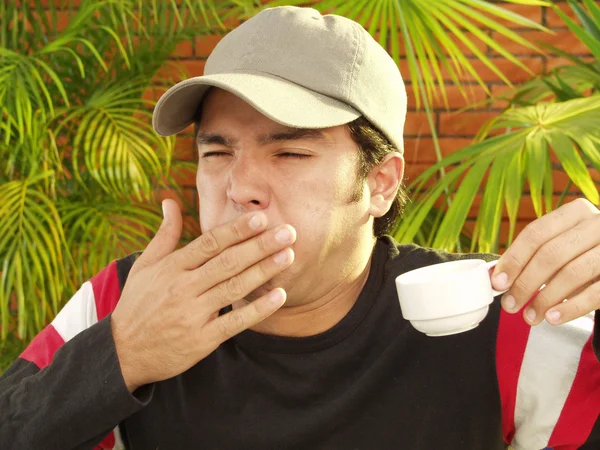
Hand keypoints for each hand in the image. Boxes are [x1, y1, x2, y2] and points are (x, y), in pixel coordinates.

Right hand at [111, 199, 295, 391]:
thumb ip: (164, 234)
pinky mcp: (201, 340)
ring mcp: (193, 314)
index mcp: (172, 267)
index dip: (237, 229)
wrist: (123, 352)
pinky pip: (234, 322)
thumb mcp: (144, 265)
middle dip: (260, 245)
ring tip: (288, 256)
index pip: (210, 243)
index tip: (261, 217)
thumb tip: (170, 201)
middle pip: (227, 262)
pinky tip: (278, 296)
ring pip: (233, 288)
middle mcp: (183, 288)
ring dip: (264, 271)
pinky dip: (257, 309)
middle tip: (288, 232)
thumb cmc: (138, 303)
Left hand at [491, 198, 599, 325]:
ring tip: (530, 316)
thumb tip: (498, 279)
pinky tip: (553, 318)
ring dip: (545, 299)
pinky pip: (595, 293)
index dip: (514, 259)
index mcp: (576, 212)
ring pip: (572, 273)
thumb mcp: (562, 248)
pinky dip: (571, 308)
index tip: (498, 283)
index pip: (536, 233)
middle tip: (510, 305)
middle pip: (551, 254)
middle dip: (525, 283)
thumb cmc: (584, 255)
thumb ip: (532, 257)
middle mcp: (597, 224)